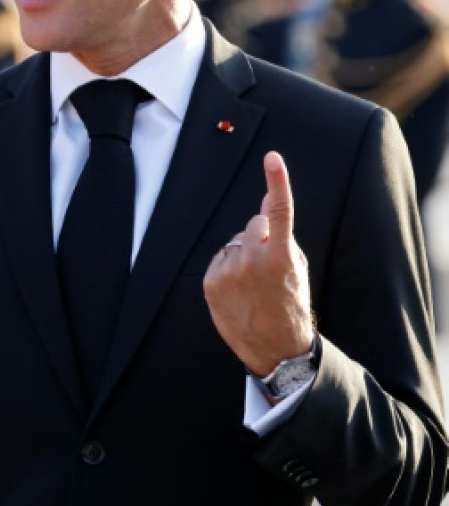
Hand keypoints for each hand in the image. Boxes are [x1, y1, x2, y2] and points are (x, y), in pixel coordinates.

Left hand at [203, 152, 314, 376]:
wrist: (274, 347)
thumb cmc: (291, 304)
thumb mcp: (296, 268)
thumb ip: (281, 235)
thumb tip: (268, 203)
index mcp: (279, 256)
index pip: (279, 211)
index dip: (277, 182)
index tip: (272, 158)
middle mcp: (250, 260)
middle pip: (254, 224)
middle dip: (261, 236)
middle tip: (269, 266)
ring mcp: (227, 271)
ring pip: (235, 242)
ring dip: (243, 253)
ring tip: (253, 282)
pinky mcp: (210, 281)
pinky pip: (220, 258)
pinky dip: (229, 267)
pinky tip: (239, 288)